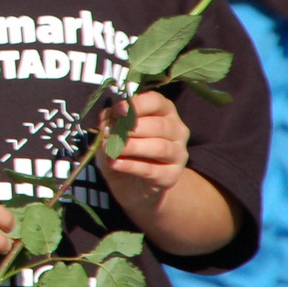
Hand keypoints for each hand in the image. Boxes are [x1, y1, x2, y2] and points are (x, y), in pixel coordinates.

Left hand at [97, 91, 189, 212]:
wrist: (132, 184)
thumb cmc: (124, 150)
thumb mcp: (112, 132)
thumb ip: (110, 121)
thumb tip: (108, 117)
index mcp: (164, 112)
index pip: (157, 102)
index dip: (138, 105)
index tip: (119, 110)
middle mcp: (177, 131)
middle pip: (159, 125)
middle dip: (131, 129)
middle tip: (109, 134)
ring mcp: (178, 154)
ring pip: (159, 147)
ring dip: (131, 147)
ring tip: (109, 149)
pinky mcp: (171, 176)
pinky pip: (152, 169)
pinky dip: (130, 165)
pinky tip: (114, 163)